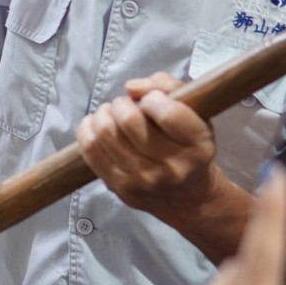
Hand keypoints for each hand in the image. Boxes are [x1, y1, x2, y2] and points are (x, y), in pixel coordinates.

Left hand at [77, 72, 243, 254]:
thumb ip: (168, 87)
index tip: (151, 100)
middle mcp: (172, 167)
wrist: (188, 198)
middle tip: (125, 106)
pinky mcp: (119, 187)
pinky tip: (95, 125)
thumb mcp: (196, 113)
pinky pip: (91, 151)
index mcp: (198, 145)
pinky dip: (87, 129)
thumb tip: (131, 88)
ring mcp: (143, 179)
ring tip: (111, 114)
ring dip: (103, 114)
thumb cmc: (189, 148)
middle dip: (122, 104)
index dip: (153, 98)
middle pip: (129, 121)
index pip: (168, 114)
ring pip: (106, 133)